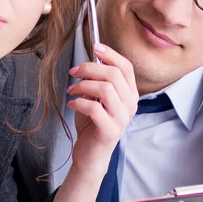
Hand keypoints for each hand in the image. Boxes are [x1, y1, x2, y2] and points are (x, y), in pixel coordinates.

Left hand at [66, 43, 137, 173]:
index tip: (95, 47)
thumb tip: (89, 63)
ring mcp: (122, 118)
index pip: (126, 67)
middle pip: (114, 75)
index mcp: (129, 94)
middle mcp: (130, 105)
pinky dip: (78, 102)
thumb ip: (97, 81)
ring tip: (72, 91)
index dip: (111, 54)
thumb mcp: (96, 98)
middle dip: (90, 69)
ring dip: (83, 85)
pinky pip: (94, 108)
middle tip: (74, 72)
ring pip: (106, 89)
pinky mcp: (110, 130)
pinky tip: (72, 104)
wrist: (90, 154)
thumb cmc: (92, 124)